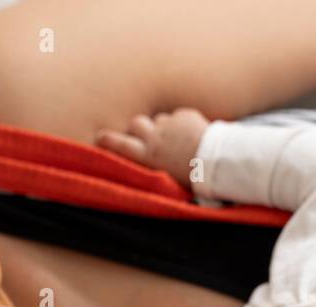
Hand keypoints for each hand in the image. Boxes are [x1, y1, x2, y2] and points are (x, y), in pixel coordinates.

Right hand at [95, 109, 210, 185]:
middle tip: (145, 136)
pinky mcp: (185, 115)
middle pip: (136, 124)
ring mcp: (170, 124)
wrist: (215, 161)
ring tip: (177, 140)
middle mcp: (154, 137)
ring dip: (164, 127)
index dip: (107, 140)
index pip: (119, 144)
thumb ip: (155, 171)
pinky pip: (179, 116)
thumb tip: (150, 172)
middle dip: (138, 128)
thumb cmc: (192, 179)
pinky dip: (184, 123)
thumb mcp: (168, 181)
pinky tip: (194, 134)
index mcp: (147, 155)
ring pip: (160, 120)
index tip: (100, 137)